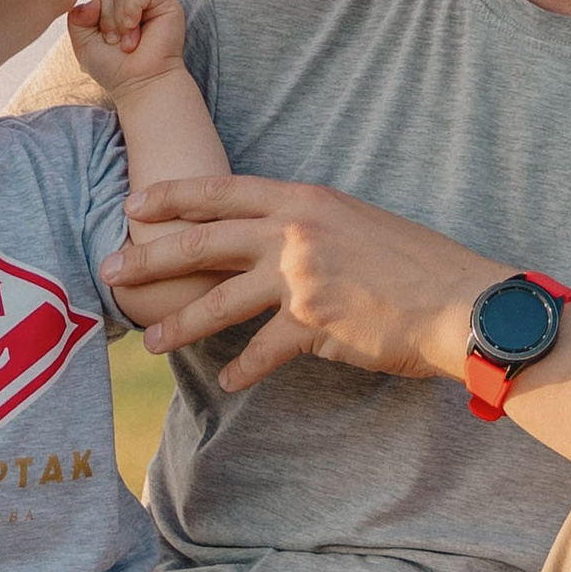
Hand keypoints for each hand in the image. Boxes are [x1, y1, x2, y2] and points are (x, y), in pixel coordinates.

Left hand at [64, 0, 188, 95]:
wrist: (140, 83)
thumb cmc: (114, 69)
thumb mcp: (82, 44)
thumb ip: (76, 18)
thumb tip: (92, 0)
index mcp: (110, 11)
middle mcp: (129, 3)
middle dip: (103, 17)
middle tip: (114, 41)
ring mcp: (147, 1)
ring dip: (117, 19)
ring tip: (127, 42)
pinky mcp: (164, 1)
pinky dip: (131, 11)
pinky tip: (135, 30)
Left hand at [106, 174, 503, 390]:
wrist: (459, 300)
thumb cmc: (415, 263)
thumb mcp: (355, 223)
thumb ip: (308, 227)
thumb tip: (270, 242)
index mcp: (304, 199)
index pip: (222, 191)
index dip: (173, 197)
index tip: (135, 203)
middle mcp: (295, 232)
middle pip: (203, 242)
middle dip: (150, 257)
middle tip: (111, 270)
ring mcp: (301, 278)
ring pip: (219, 301)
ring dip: (179, 324)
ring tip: (150, 343)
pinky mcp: (313, 323)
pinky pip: (262, 350)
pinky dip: (243, 368)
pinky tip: (229, 380)